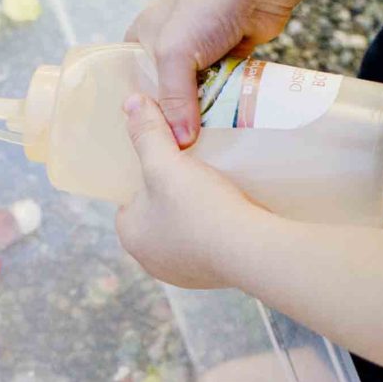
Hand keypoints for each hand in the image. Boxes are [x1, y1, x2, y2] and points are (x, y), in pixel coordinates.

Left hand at [116, 93, 259, 288]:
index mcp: (131, 236)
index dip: (147, 179)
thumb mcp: (167, 164)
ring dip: (196, 215)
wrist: (252, 251)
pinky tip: (232, 212)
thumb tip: (131, 103)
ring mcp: (183, 274)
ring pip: (184, 233)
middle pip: (157, 216)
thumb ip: (148, 134)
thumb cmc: (200, 207)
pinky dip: (217, 231)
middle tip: (193, 172)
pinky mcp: (213, 278)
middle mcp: (151, 261)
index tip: (168, 163)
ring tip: (215, 188)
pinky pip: (209, 247)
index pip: (130, 201)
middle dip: (172, 197)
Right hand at [126, 0, 301, 147]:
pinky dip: (225, 109)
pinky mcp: (229, 61)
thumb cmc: (208, 4)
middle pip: (167, 98)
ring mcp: (201, 56)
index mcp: (142, 40)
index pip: (133, 86)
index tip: (149, 143)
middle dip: (174, 121)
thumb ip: (173, 99)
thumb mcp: (175, 53)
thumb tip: (181, 142)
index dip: (140, 114)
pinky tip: (225, 131)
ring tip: (202, 149)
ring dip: (203, 118)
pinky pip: (223, 95)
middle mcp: (169, 49)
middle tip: (177, 152)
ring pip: (197, 99)